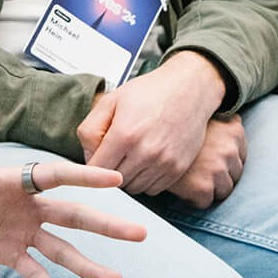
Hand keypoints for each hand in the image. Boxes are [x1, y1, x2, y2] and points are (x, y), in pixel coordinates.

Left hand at [0, 111, 146, 277]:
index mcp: (16, 181)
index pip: (57, 177)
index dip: (86, 177)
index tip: (117, 179)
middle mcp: (25, 207)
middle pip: (73, 216)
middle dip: (106, 226)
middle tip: (140, 233)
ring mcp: (19, 233)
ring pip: (61, 251)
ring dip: (87, 266)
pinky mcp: (6, 256)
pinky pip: (33, 273)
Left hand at [76, 52, 225, 195]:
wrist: (189, 89)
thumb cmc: (151, 92)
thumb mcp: (111, 100)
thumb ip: (90, 129)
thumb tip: (89, 157)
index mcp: (125, 134)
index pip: (96, 170)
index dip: (93, 164)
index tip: (98, 155)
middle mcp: (145, 152)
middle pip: (114, 182)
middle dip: (110, 171)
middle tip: (116, 153)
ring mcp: (164, 162)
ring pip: (134, 188)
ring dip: (128, 177)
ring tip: (132, 155)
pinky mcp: (177, 169)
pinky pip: (152, 189)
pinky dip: (146, 180)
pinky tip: (146, 160)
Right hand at [165, 117, 246, 208]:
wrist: (147, 139)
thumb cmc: (171, 123)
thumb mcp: (202, 114)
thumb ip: (220, 120)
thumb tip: (232, 118)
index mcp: (234, 130)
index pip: (241, 153)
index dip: (225, 158)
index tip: (210, 158)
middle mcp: (230, 150)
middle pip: (236, 173)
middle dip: (220, 174)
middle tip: (200, 169)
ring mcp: (218, 169)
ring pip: (224, 189)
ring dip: (210, 187)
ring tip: (191, 178)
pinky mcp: (204, 187)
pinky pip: (206, 201)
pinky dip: (194, 198)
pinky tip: (182, 185)